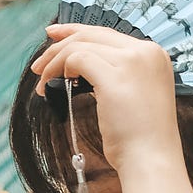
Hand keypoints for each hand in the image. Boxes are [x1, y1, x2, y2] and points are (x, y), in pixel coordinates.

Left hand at [29, 23, 180, 171]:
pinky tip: (53, 87)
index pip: (108, 34)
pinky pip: (77, 59)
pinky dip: (59, 69)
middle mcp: (146, 52)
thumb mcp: (134, 94)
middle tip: (38, 64)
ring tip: (43, 82)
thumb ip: (117, 73)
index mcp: (154, 55)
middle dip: (60, 44)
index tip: (54, 36)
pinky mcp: (115, 76)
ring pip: (80, 46)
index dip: (78, 31)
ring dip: (54, 63)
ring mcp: (132, 62)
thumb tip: (79, 63)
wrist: (151, 160)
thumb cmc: (140, 137)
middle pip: (92, 35)